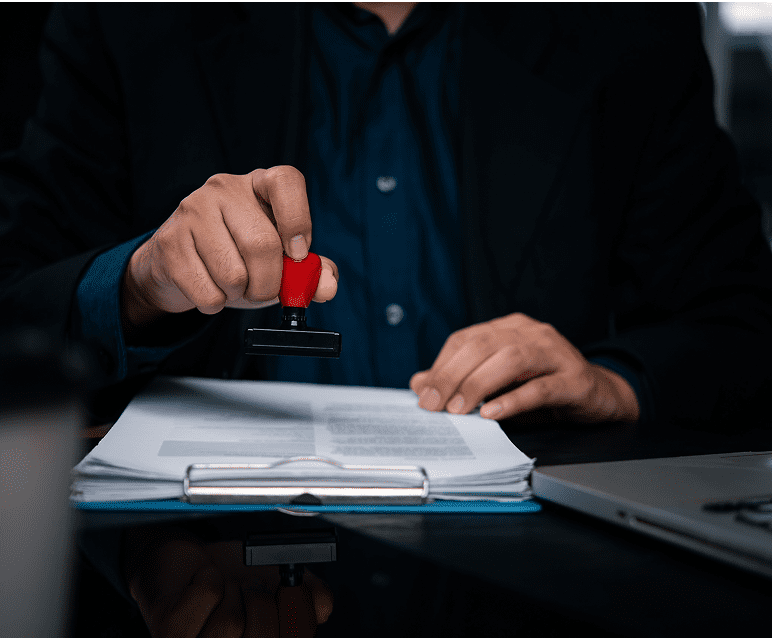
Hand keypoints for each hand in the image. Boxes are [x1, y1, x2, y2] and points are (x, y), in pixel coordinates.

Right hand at [122, 166, 338, 330]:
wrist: (178, 267)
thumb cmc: (237, 258)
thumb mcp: (278, 262)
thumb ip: (309, 273)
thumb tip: (327, 286)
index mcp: (259, 184)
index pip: (286, 181)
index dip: (298, 220)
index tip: (298, 254)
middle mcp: (225, 188)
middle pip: (262, 243)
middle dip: (269, 283)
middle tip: (262, 290)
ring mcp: (192, 210)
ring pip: (233, 274)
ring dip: (239, 295)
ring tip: (231, 286)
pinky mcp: (169, 242)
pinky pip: (206, 291)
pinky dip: (214, 303)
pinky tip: (209, 290)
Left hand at [124, 526, 332, 637]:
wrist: (184, 561)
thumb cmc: (229, 576)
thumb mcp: (277, 582)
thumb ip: (309, 594)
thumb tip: (322, 604)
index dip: (298, 611)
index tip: (292, 586)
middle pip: (264, 637)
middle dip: (262, 599)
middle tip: (252, 586)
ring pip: (231, 622)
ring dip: (231, 591)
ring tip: (224, 590)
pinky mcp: (169, 629)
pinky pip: (206, 595)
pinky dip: (208, 576)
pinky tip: (201, 582)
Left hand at [409, 312, 639, 423]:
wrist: (600, 395)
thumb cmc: (544, 387)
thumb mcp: (498, 383)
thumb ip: (460, 380)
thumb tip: (419, 385)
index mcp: (509, 328)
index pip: (466, 339)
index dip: (441, 366)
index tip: (424, 394)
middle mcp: (531, 333)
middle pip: (483, 345)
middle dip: (452, 375)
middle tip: (434, 405)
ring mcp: (556, 353)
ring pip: (511, 359)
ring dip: (479, 385)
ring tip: (459, 410)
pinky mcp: (575, 379)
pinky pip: (541, 387)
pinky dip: (513, 400)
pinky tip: (492, 413)